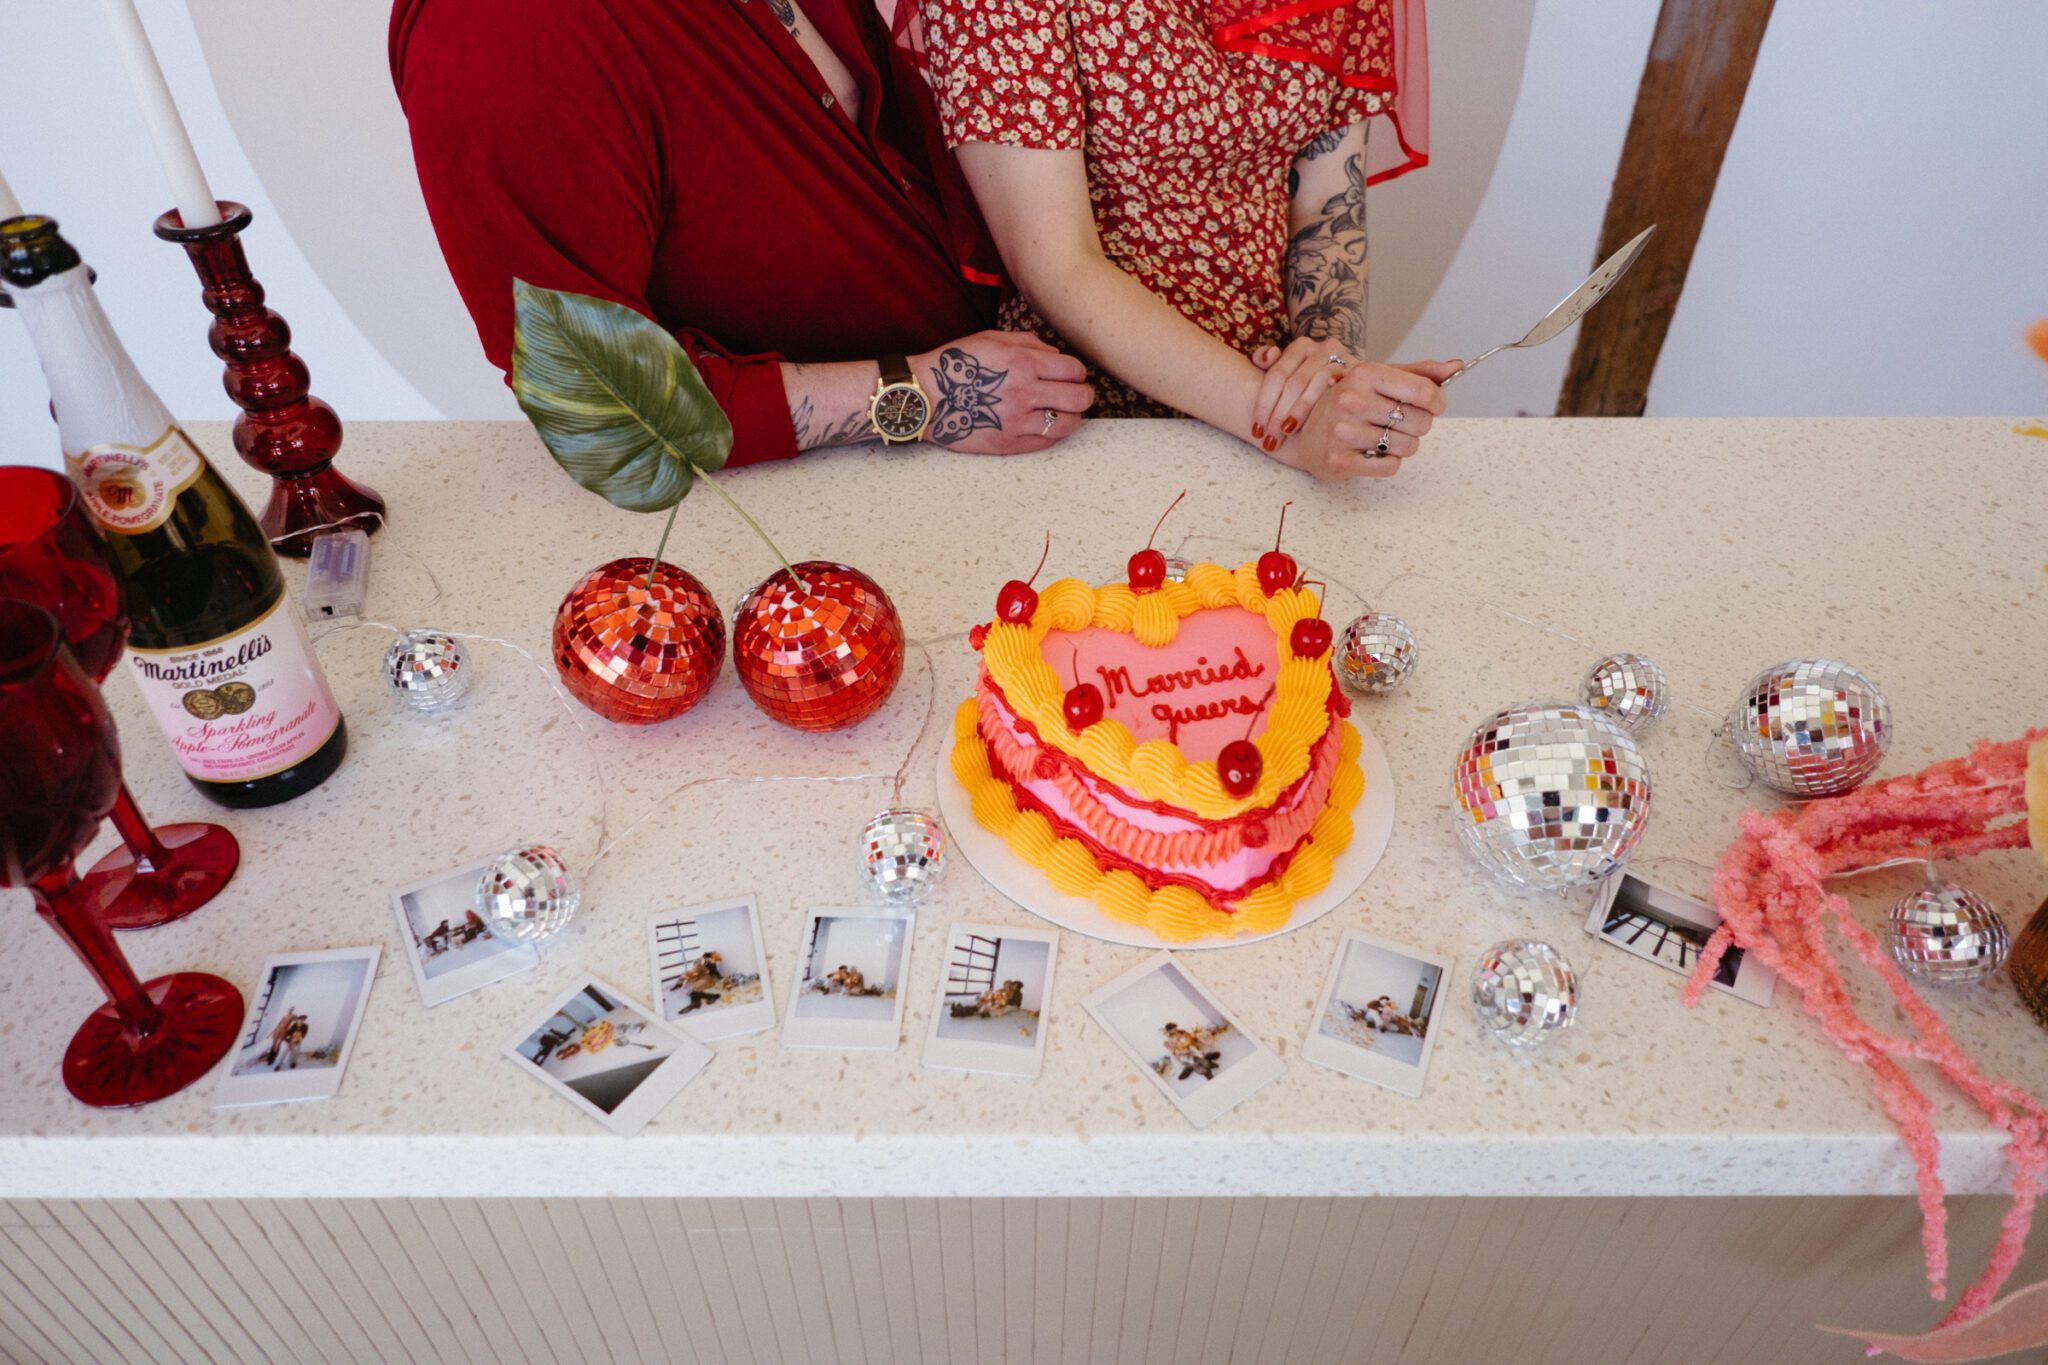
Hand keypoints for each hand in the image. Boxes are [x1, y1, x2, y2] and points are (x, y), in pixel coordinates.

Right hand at [910, 330, 1092, 454]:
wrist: (926, 398)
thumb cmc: (957, 365)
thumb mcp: (991, 338)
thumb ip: (1028, 342)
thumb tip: (1055, 356)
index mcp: (1022, 362)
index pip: (1074, 370)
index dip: (1078, 373)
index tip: (1072, 375)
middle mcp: (1025, 392)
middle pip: (1079, 398)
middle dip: (1084, 395)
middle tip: (1078, 395)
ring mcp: (1018, 421)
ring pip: (1068, 424)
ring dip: (1073, 417)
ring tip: (1064, 412)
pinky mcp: (1009, 443)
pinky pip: (1046, 442)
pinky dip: (1054, 434)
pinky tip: (1047, 425)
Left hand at [1249, 337, 1356, 451]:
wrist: (1350, 380)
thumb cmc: (1308, 382)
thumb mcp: (1286, 371)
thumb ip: (1267, 361)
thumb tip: (1266, 358)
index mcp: (1302, 346)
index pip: (1277, 374)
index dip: (1263, 404)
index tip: (1256, 430)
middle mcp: (1323, 349)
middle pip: (1295, 383)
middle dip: (1278, 414)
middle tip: (1270, 440)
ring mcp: (1343, 359)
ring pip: (1316, 385)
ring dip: (1299, 412)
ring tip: (1287, 434)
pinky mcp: (1359, 374)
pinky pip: (1340, 389)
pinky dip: (1326, 405)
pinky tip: (1318, 421)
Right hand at [1265, 361, 1456, 479]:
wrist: (1301, 432)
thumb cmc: (1346, 404)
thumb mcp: (1378, 380)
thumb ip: (1418, 373)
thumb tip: (1455, 367)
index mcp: (1364, 374)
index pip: (1424, 392)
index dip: (1437, 402)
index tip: (1433, 406)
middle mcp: (1351, 400)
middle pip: (1420, 422)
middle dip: (1418, 426)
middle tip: (1400, 424)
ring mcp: (1342, 431)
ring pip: (1408, 446)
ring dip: (1403, 445)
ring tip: (1383, 438)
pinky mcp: (1339, 460)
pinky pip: (1389, 467)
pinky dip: (1388, 462)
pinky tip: (1372, 452)